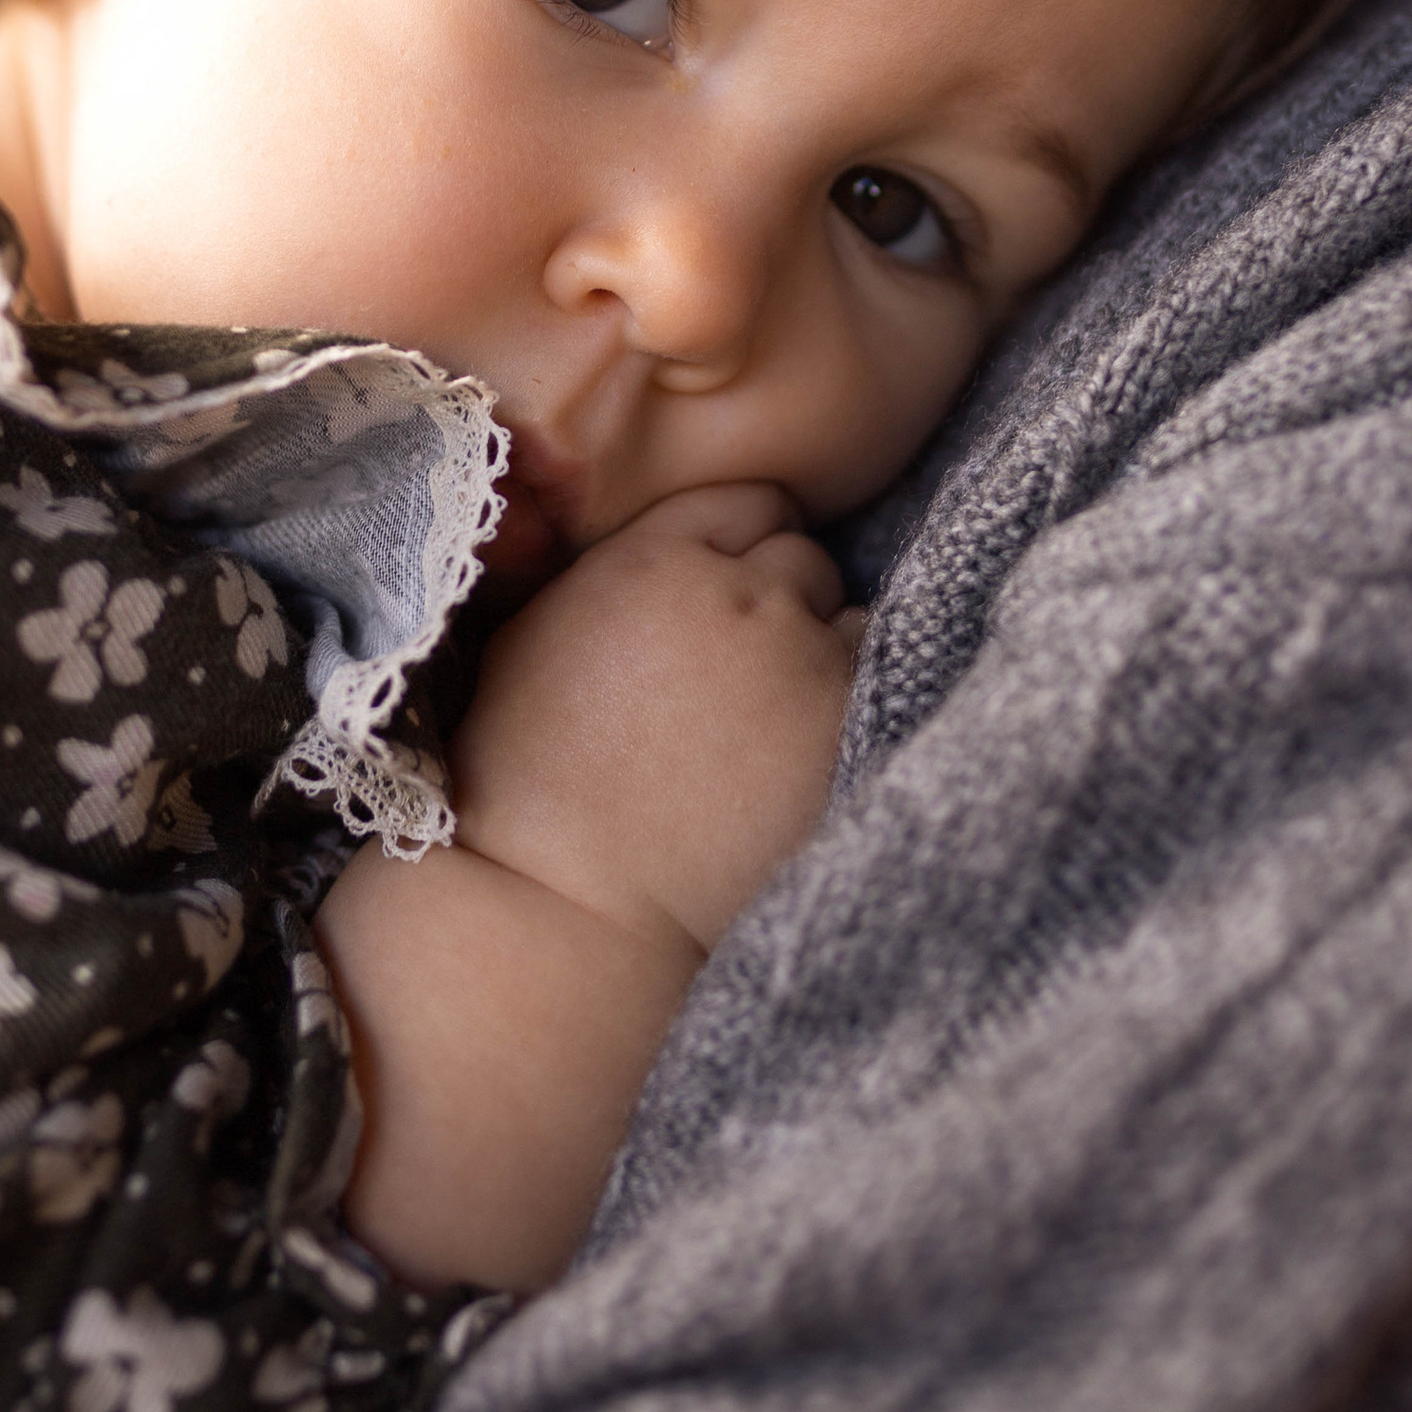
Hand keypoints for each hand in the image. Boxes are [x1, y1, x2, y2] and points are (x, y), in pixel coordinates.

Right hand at [453, 481, 862, 955]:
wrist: (574, 907)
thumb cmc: (532, 787)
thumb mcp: (535, 637)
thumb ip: (615, 569)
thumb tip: (667, 549)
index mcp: (649, 561)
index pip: (745, 504)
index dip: (739, 547)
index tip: (725, 595)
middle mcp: (735, 593)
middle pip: (801, 554)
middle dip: (780, 599)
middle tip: (741, 674)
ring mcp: (800, 655)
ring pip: (847, 609)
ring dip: (822, 647)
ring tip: (773, 718)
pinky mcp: (845, 721)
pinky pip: (879, 670)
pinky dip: (850, 696)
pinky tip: (803, 747)